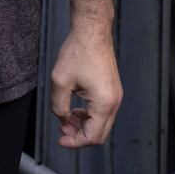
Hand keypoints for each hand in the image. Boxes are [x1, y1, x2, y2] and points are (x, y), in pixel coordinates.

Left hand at [50, 23, 122, 147]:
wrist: (92, 30)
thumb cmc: (78, 52)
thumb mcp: (60, 82)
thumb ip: (59, 107)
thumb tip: (63, 120)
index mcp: (104, 103)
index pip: (93, 136)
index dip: (75, 142)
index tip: (61, 140)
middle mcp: (114, 102)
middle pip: (99, 133)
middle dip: (79, 135)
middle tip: (62, 131)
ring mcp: (115, 96)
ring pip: (101, 123)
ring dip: (84, 125)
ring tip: (66, 119)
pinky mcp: (112, 90)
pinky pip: (103, 111)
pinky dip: (89, 115)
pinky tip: (75, 109)